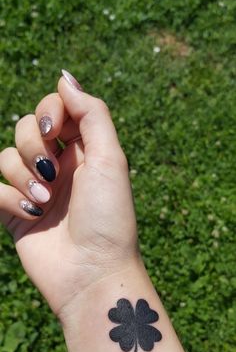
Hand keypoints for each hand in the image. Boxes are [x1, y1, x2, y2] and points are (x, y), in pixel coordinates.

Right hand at [0, 73, 138, 319]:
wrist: (92, 273)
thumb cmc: (108, 217)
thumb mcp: (110, 159)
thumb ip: (91, 113)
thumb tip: (64, 77)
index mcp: (84, 151)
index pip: (54, 109)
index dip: (48, 111)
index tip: (53, 130)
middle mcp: (59, 167)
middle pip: (24, 128)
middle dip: (32, 147)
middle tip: (51, 174)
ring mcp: (35, 190)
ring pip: (5, 157)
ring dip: (22, 177)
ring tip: (44, 202)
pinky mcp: (15, 213)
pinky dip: (9, 200)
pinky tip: (31, 218)